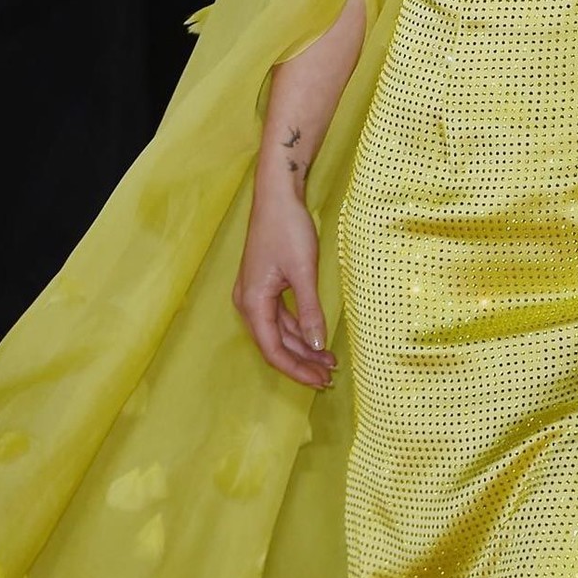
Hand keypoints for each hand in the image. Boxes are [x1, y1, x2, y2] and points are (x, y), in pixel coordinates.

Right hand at [232, 193, 336, 389]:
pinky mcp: (265, 285)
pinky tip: (317, 337)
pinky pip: (281, 317)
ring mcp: (255, 294)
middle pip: (274, 345)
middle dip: (302, 362)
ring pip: (279, 332)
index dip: (296, 369)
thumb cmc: (287, 229)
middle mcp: (248, 302)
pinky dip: (299, 329)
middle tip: (329, 377)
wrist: (277, 196)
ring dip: (302, 347)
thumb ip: (310, 311)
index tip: (320, 381)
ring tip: (328, 362)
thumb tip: (318, 346)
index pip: (273, 350)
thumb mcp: (303, 271)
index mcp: (252, 302)